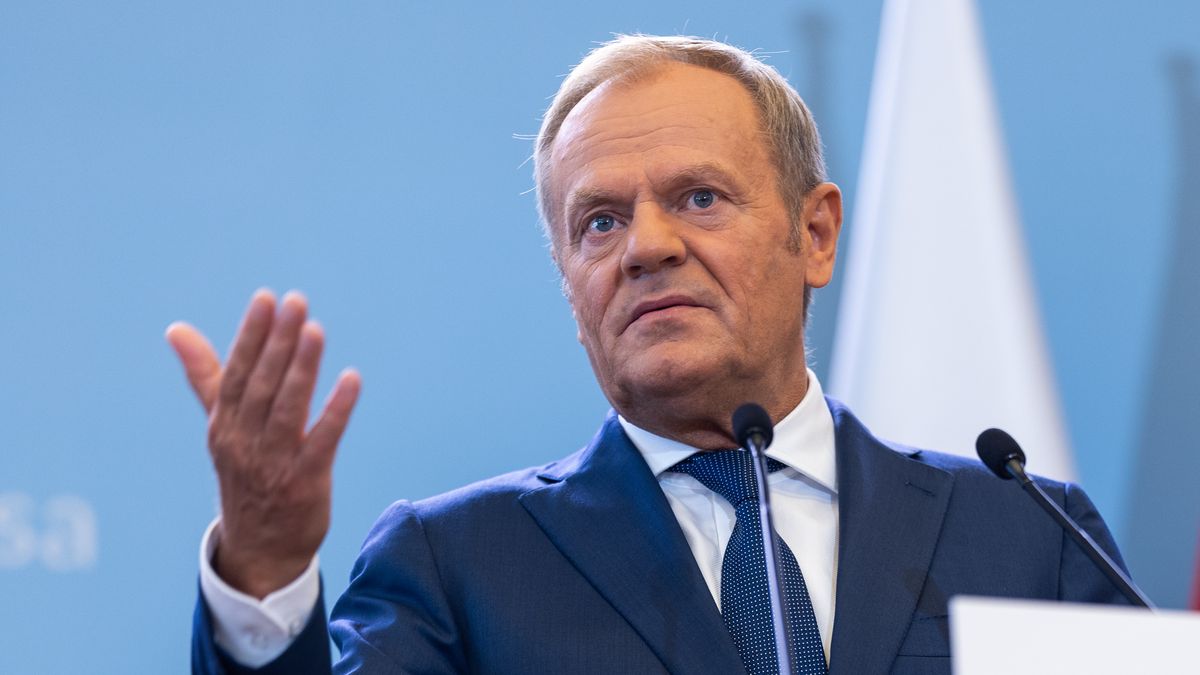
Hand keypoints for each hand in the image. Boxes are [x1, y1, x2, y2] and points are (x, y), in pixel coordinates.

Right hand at [166, 289, 360, 597]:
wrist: (259, 550)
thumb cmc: (245, 475)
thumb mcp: (222, 427)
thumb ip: (206, 376)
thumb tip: (175, 328)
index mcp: (224, 425)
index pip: (235, 373)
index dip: (250, 336)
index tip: (265, 299)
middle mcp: (244, 442)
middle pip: (261, 386)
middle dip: (278, 342)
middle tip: (296, 302)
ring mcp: (275, 463)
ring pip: (288, 409)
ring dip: (303, 369)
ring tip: (315, 330)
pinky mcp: (306, 482)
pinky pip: (322, 441)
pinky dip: (336, 410)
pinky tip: (351, 380)